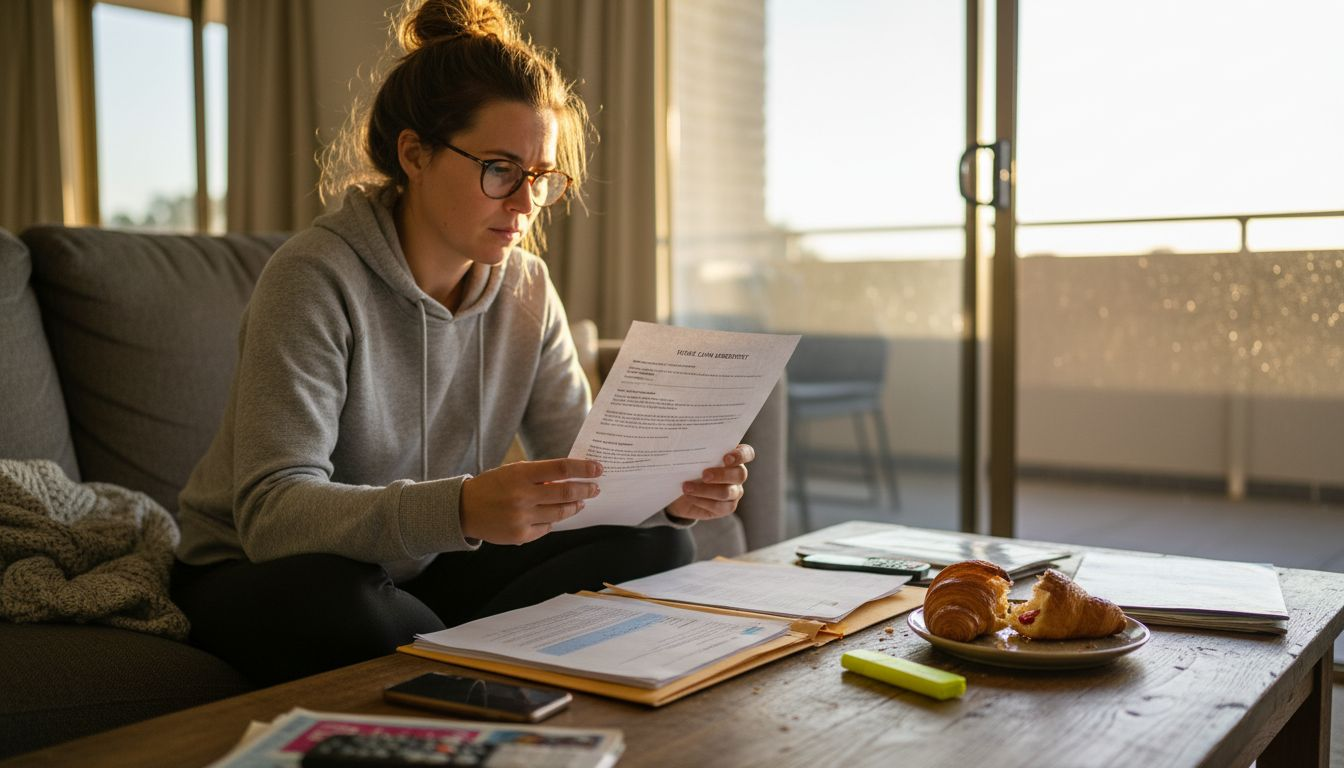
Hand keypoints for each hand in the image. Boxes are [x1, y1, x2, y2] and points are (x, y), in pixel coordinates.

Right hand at [460, 459, 601, 544]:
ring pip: (560, 513)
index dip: (583, 469)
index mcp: (521, 474)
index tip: (598, 468)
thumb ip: (540, 475)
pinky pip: (547, 528)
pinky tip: (556, 515)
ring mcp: (521, 517)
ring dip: (574, 507)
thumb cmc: (493, 486)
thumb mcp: (513, 471)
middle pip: (565, 493)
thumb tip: (571, 478)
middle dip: (585, 490)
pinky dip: (554, 520)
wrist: (464, 509)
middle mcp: (522, 496)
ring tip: (581, 502)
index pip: (561, 469)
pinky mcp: (520, 535)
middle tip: (595, 488)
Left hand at [666, 444, 755, 521]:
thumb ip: (697, 452)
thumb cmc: (689, 468)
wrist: (680, 492)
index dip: (740, 455)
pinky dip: (702, 501)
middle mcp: (737, 474)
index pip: (746, 453)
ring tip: (687, 487)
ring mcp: (734, 492)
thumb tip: (690, 447)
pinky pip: (719, 506)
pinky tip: (690, 496)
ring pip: (727, 492)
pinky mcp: (727, 507)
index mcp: (733, 456)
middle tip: (704, 475)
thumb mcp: (691, 458)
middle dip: (721, 475)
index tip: (726, 457)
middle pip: (740, 474)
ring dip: (705, 490)